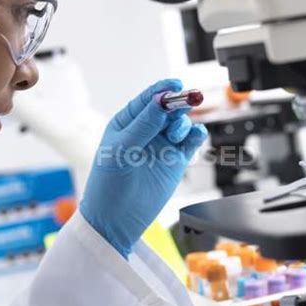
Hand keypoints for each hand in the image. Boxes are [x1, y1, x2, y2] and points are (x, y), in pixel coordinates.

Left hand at [79, 79, 207, 256]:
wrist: (116, 220)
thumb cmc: (108, 185)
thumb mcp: (121, 149)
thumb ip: (143, 125)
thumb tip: (160, 101)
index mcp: (127, 122)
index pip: (148, 99)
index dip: (162, 90)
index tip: (175, 85)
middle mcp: (146, 131)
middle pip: (168, 108)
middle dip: (178, 104)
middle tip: (185, 103)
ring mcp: (162, 145)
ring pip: (181, 123)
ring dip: (183, 123)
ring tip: (176, 136)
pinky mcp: (176, 161)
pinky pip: (192, 142)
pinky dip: (197, 136)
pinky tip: (195, 138)